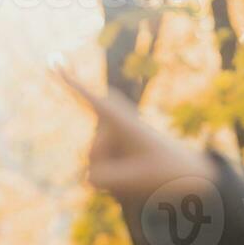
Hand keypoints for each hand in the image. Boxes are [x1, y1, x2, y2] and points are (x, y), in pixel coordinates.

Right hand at [55, 67, 218, 201]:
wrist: (188, 178)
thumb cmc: (166, 173)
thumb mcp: (135, 181)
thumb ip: (104, 179)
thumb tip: (87, 179)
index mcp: (123, 121)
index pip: (92, 101)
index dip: (71, 84)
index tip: (54, 61)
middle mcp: (114, 125)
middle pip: (93, 156)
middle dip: (108, 170)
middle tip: (140, 171)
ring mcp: (112, 140)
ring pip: (96, 170)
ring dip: (115, 181)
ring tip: (141, 175)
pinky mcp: (113, 152)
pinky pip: (101, 175)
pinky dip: (115, 183)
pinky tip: (130, 180)